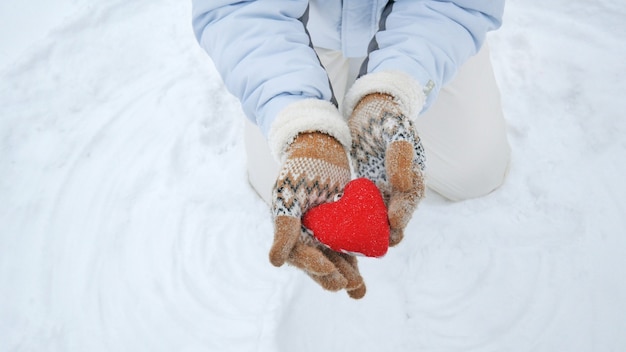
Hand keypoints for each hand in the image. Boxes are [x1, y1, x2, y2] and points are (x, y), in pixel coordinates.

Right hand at [269, 132, 365, 298]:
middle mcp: (304, 233)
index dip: (314, 266)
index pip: (300, 254)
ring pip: (336, 255)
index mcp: (288, 230)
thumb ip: (284, 226)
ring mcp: (323, 228)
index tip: (331, 272)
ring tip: (360, 290)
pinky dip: (359, 252)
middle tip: (350, 286)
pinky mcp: (341, 220)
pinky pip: (350, 240)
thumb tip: (275, 262)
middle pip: (319, 261)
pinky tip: (371, 261)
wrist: (318, 142)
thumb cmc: (300, 165)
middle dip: (334, 276)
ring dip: (347, 272)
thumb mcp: (290, 193)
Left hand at [348, 93, 425, 245]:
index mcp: (413, 168)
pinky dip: (361, 217)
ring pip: (384, 212)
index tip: (395, 223)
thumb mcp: (394, 129)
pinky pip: (368, 206)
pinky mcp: (371, 186)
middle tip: (382, 243)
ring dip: (377, 228)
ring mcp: (387, 184)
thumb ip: (400, 154)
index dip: (405, 210)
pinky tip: (348, 228)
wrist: (371, 105)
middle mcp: (402, 181)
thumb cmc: (384, 114)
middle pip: (400, 210)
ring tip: (364, 244)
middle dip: (392, 228)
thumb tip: (403, 184)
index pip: (412, 194)